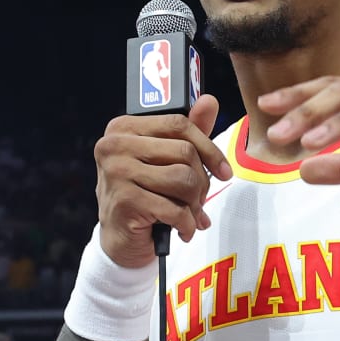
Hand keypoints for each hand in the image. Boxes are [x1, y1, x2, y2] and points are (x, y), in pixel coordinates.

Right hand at [95, 96, 230, 268]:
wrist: (120, 239)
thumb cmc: (145, 195)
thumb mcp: (166, 161)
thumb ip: (188, 132)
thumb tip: (209, 101)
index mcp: (123, 128)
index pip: (178, 124)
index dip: (209, 148)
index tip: (225, 172)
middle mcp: (114, 145)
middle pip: (184, 152)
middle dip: (201, 181)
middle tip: (198, 200)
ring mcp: (116, 172)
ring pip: (182, 179)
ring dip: (195, 204)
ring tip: (190, 215)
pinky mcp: (124, 200)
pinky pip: (174, 209)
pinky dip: (187, 224)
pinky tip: (184, 230)